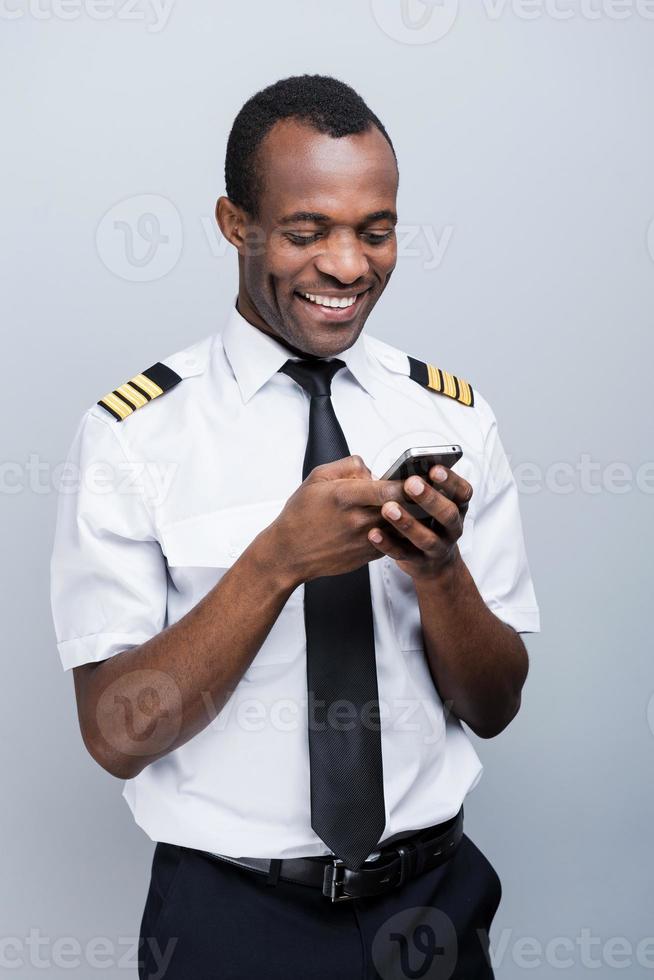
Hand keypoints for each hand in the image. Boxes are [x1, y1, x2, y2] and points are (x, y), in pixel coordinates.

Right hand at [266, 455, 405, 585]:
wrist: (289, 552)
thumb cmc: (301, 515)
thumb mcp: (318, 478)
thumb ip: (349, 466)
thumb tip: (373, 469)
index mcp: (345, 496)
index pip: (388, 489)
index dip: (407, 483)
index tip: (416, 478)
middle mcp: (358, 520)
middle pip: (400, 507)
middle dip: (411, 498)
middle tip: (417, 491)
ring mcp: (365, 540)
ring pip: (399, 525)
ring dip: (404, 516)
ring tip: (404, 508)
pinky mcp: (368, 555)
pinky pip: (392, 540)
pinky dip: (394, 531)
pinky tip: (388, 524)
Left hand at [367, 465, 472, 580]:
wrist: (434, 564)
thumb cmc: (429, 522)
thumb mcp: (433, 503)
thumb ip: (423, 487)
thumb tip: (404, 469)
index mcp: (457, 507)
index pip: (463, 492)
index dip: (451, 480)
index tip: (434, 468)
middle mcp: (452, 528)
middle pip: (448, 514)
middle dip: (430, 499)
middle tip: (410, 484)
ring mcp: (438, 548)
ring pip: (427, 538)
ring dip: (408, 523)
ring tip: (388, 509)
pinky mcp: (419, 562)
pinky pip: (403, 554)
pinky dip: (388, 544)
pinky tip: (374, 533)